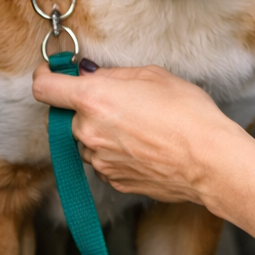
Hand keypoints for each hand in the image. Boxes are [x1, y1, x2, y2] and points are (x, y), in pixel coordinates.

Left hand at [31, 63, 249, 206]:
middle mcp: (88, 133)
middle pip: (67, 116)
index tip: (54, 73)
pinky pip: (103, 161)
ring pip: (86, 141)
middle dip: (86, 107)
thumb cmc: (188, 114)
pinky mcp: (113, 180)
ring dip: (101, 132)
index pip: (44, 87)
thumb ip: (112, 75)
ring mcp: (99, 161)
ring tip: (138, 126)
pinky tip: (144, 146)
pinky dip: (115, 153)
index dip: (46, 76)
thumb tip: (91, 75)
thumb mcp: (152, 75)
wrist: (210, 161)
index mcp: (93, 100)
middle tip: (119, 101)